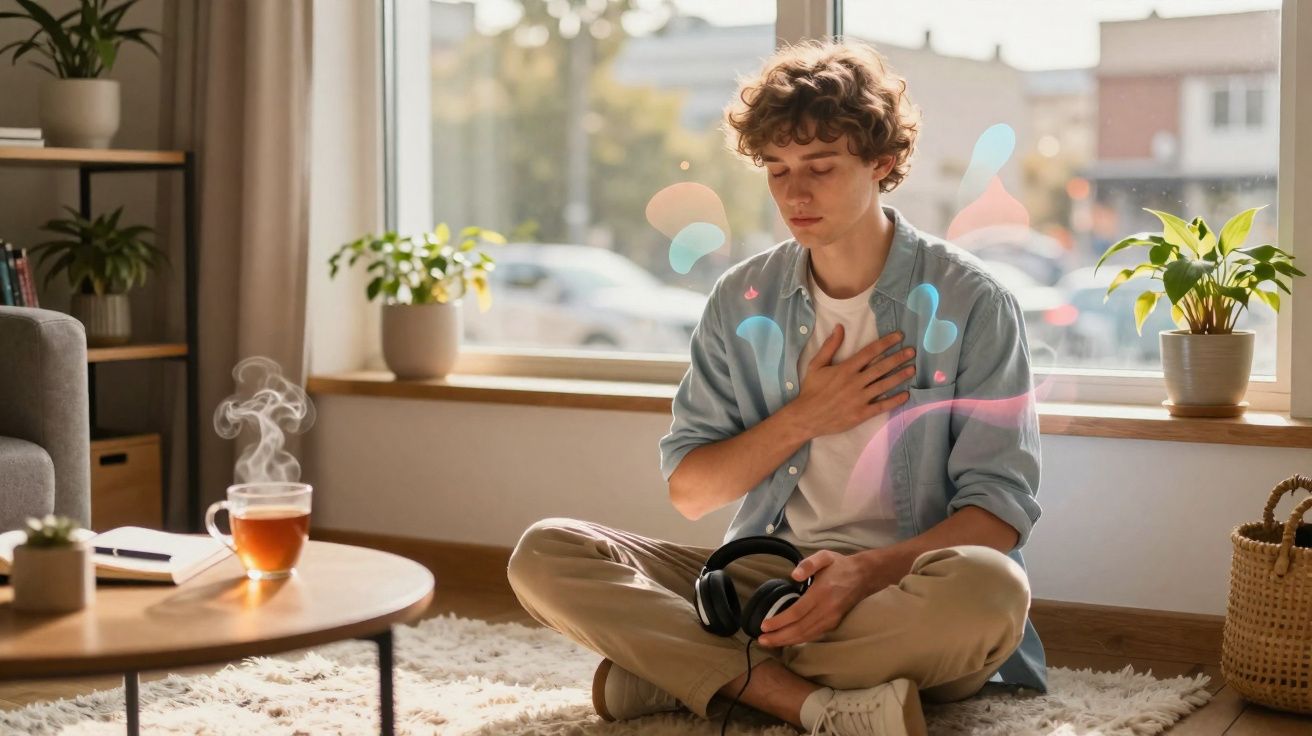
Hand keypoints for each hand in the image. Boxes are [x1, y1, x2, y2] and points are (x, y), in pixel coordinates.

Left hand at [755, 550, 871, 647]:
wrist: (863, 576)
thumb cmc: (839, 565)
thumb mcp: (824, 556)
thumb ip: (808, 563)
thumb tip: (793, 575)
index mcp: (821, 593)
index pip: (797, 613)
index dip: (779, 621)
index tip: (764, 625)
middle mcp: (827, 609)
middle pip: (800, 628)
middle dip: (779, 637)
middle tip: (762, 640)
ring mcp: (831, 619)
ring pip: (807, 635)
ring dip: (787, 641)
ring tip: (770, 642)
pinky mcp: (834, 624)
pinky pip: (814, 635)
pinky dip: (799, 640)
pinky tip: (788, 641)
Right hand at [789, 326, 915, 438]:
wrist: (806, 417)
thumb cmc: (811, 390)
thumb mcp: (816, 364)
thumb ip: (829, 346)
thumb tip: (839, 327)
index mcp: (845, 369)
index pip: (870, 352)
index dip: (886, 343)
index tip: (899, 337)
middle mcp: (855, 382)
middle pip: (881, 367)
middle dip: (898, 358)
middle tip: (912, 352)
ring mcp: (859, 399)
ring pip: (884, 385)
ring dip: (900, 376)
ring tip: (912, 369)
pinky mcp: (861, 414)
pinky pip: (882, 406)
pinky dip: (895, 400)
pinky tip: (906, 394)